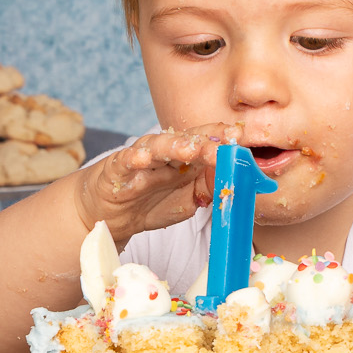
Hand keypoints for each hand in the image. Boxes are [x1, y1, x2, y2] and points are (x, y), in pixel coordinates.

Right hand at [74, 124, 242, 242]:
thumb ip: (208, 189)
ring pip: (158, 146)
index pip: (206, 142)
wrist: (110, 215)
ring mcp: (141, 159)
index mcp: (184, 157)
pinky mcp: (117, 169)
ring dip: (175, 145)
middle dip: (207, 140)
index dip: (223, 138)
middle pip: (187, 140)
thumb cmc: (150, 202)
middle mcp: (164, 152)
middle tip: (225, 142)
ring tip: (191, 148)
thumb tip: (232, 179)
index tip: (242, 137)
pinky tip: (143, 158)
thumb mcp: (188, 201)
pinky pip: (126, 161)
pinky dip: (134, 158)